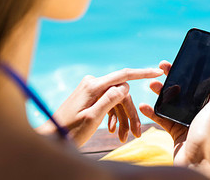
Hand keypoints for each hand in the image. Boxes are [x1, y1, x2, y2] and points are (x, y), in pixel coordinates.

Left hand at [36, 68, 162, 146]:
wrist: (51, 138)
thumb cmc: (69, 131)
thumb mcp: (92, 118)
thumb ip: (109, 100)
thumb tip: (126, 86)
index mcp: (93, 86)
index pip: (123, 75)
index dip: (142, 73)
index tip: (158, 71)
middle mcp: (92, 83)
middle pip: (121, 93)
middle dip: (130, 112)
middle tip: (137, 134)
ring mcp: (90, 89)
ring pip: (115, 99)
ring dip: (122, 117)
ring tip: (123, 137)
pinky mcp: (89, 96)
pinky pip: (107, 102)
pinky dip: (113, 115)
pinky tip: (112, 130)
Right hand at [139, 61, 209, 178]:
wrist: (193, 163)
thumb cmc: (205, 137)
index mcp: (207, 106)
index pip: (196, 85)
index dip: (187, 73)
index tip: (177, 63)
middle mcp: (196, 112)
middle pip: (181, 91)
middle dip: (170, 79)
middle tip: (160, 68)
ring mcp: (184, 121)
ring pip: (169, 102)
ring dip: (159, 93)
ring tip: (150, 85)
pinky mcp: (173, 130)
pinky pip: (161, 118)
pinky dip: (152, 112)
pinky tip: (143, 106)